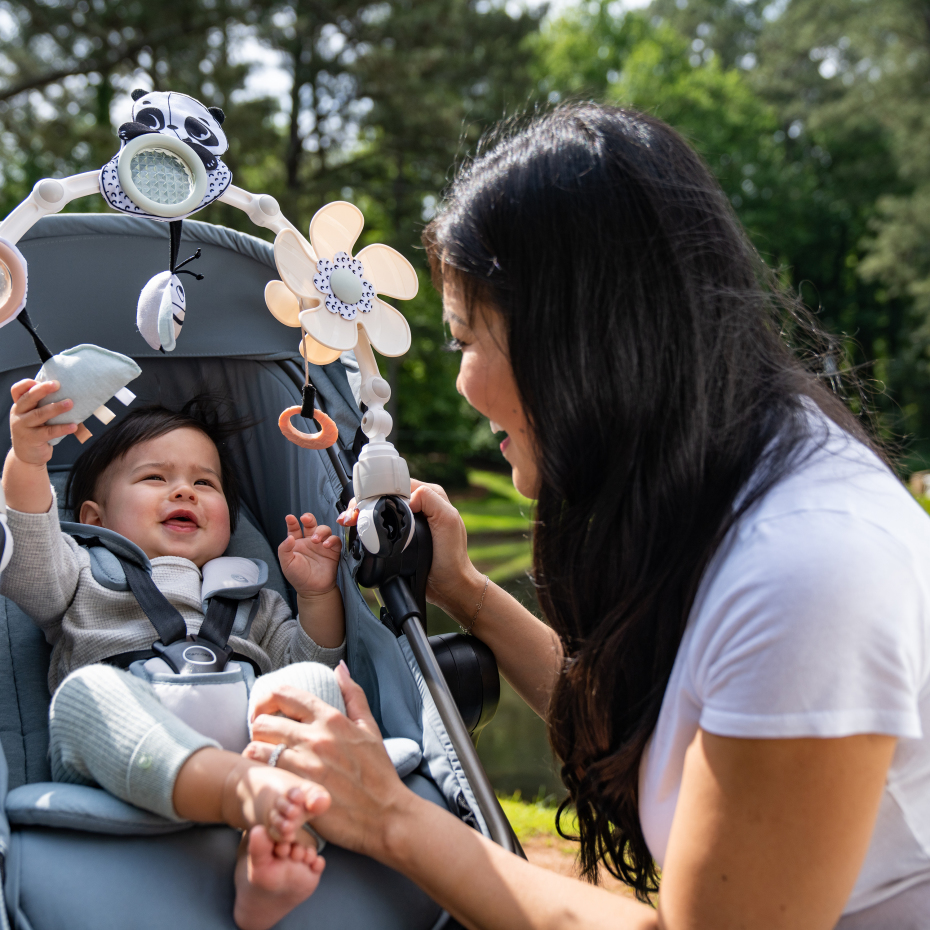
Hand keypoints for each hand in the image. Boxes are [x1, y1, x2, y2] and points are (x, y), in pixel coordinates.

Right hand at [9, 379, 75, 465]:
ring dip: (56, 408)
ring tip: (70, 403)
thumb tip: (67, 392)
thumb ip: (42, 405)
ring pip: (39, 414)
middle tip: (57, 384)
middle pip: (28, 398)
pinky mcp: (32, 439)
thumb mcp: (34, 416)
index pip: (17, 390)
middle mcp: (18, 414)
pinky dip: (62, 428)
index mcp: (19, 406)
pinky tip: (74, 426)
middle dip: (42, 390)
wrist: (27, 455)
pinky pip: (49, 432)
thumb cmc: (36, 431)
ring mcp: (23, 427)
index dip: (27, 384)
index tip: (43, 380)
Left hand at [244, 662, 413, 860]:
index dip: (270, 700)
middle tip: (265, 738)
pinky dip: (260, 773)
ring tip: (263, 759)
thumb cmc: (379, 774)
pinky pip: (264, 774)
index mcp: (331, 719)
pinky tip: (267, 778)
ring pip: (258, 747)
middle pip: (265, 721)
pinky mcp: (296, 789)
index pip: (286, 695)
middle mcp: (314, 737)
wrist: (386, 816)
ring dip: (256, 751)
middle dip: (260, 727)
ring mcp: (303, 764)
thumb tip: (340, 669)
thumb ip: (353, 695)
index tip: (268, 711)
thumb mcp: (370, 728)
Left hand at [278, 513, 341, 598]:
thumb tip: (289, 537)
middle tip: (305, 519)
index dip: (292, 522)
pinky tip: (326, 545)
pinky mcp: (333, 550)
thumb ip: (284, 550)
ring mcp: (322, 545)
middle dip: (309, 519)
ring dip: (320, 531)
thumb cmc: (298, 577)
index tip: (290, 518)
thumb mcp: (286, 564)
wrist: (313, 590)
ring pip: (324, 529)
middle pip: (311, 524)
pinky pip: (335, 540)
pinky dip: (332, 540)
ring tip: (315, 540)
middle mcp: (310, 541)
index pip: (294, 528)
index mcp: (297, 543)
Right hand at [338, 479, 483, 618]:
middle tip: (351, 515)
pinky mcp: (401, 535)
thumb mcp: (448, 520)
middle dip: (364, 502)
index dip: (377, 491)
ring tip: (349, 521)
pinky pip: (381, 525)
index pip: (397, 484)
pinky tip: (356, 529)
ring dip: (362, 513)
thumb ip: (430, 500)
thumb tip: (407, 498)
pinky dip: (366, 526)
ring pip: (380, 509)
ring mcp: (408, 521)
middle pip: (384, 495)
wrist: (448, 585)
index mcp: (430, 496)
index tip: (362, 504)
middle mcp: (419, 505)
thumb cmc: (452, 556)